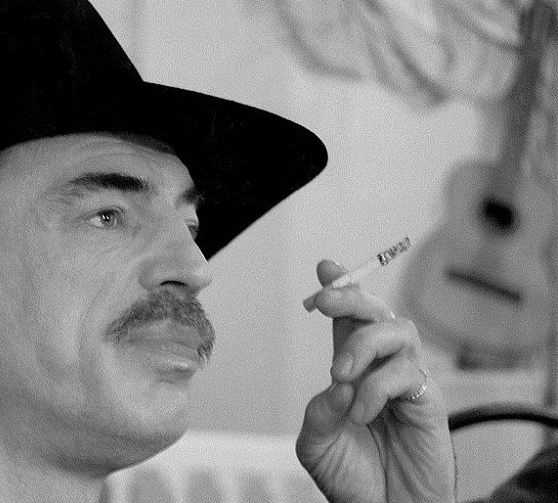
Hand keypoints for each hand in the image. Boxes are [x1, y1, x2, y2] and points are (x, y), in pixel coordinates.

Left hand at [296, 260, 454, 502]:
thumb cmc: (351, 476)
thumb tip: (337, 384)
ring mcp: (407, 382)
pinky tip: (361, 412)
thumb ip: (319, 412)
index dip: (341, 289)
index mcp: (351, 368)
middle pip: (376, 312)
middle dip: (350, 297)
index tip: (325, 269)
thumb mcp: (316, 443)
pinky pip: (408, 374)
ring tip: (341, 374)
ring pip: (398, 331)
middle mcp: (380, 367)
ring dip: (363, 344)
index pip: (348, 319)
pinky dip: (377, 388)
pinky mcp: (429, 402)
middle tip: (323, 301)